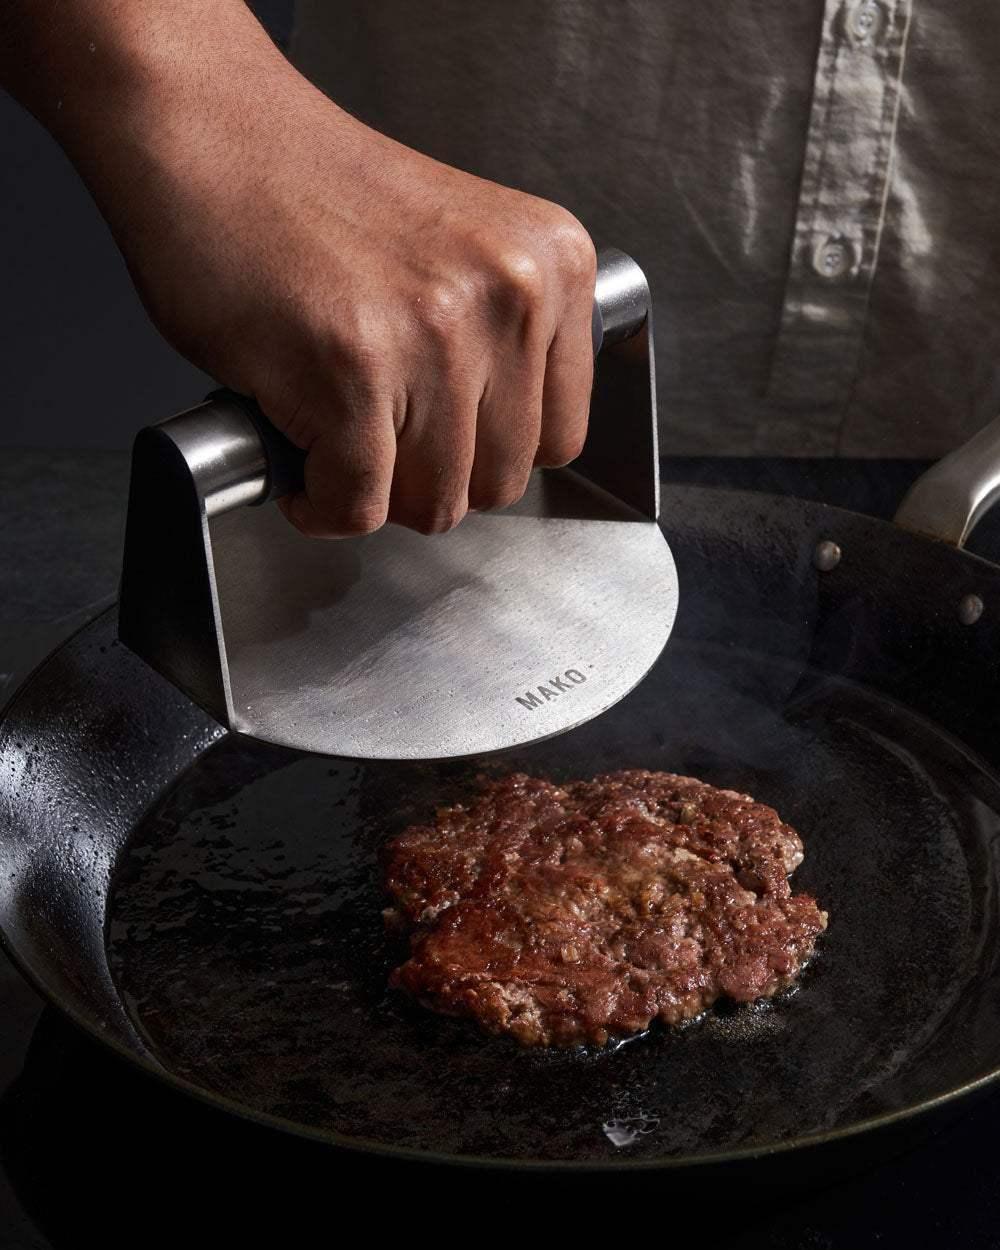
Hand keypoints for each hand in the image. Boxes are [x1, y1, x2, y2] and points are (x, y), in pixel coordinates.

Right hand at [11, 1, 595, 537]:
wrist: (208, 129)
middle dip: (429, 478)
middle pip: (501, 482)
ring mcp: (436, 337)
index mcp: (551, 266)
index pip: (559, 436)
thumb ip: (503, 343)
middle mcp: (510, 298)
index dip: (487, 451)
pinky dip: (319, 504)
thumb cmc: (311, 192)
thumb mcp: (462, 255)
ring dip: (372, 491)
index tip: (440, 436)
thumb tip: (495, 447)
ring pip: (434, 505)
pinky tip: (297, 456)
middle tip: (374, 434)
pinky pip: (356, 505)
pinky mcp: (353, 374)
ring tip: (332, 433)